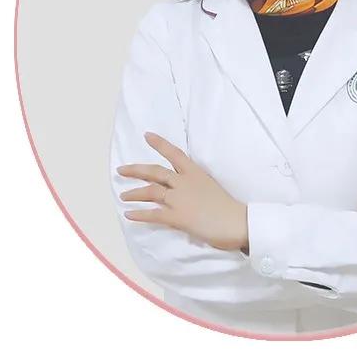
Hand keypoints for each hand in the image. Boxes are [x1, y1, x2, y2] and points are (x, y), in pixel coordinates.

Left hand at [116, 132, 248, 251]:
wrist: (235, 221)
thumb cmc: (227, 206)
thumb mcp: (210, 186)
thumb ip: (195, 185)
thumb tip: (186, 190)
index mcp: (194, 172)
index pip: (174, 153)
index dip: (159, 144)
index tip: (147, 136)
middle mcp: (183, 182)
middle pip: (155, 172)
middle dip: (136, 170)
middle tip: (121, 169)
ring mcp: (178, 198)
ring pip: (151, 191)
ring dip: (135, 193)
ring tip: (123, 196)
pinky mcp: (176, 216)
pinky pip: (153, 214)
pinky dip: (139, 214)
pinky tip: (129, 214)